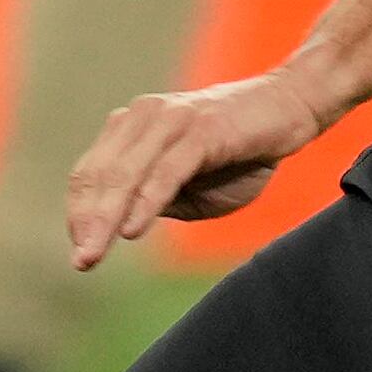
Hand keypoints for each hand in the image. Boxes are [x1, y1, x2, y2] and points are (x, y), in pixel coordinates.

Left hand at [66, 59, 335, 271]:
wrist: (292, 108)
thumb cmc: (242, 151)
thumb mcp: (191, 186)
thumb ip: (156, 199)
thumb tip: (126, 222)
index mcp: (132, 128)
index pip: (90, 174)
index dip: (79, 214)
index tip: (78, 251)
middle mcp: (142, 117)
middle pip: (99, 176)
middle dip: (86, 223)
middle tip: (81, 263)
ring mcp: (169, 120)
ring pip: (125, 174)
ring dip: (106, 218)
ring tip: (94, 253)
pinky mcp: (200, 129)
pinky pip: (164, 171)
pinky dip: (144, 201)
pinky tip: (131, 230)